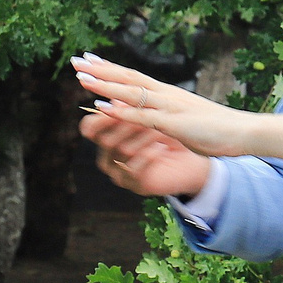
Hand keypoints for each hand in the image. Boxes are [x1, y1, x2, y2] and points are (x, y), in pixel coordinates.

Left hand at [74, 55, 282, 160]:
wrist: (245, 132)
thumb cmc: (218, 130)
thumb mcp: (187, 120)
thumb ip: (168, 116)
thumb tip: (153, 115)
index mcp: (169, 94)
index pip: (135, 76)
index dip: (111, 68)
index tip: (91, 60)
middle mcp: (166, 95)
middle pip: (128, 78)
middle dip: (101, 70)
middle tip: (76, 60)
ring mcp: (170, 107)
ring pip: (132, 93)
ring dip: (105, 84)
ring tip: (82, 76)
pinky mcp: (175, 124)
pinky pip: (143, 116)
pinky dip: (122, 111)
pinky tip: (104, 106)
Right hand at [80, 112, 213, 198]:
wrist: (192, 153)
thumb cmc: (169, 129)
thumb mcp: (150, 114)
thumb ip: (131, 106)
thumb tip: (114, 98)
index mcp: (106, 136)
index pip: (90, 128)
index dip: (100, 117)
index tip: (115, 105)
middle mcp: (109, 156)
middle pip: (105, 140)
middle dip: (126, 125)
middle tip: (145, 114)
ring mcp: (121, 172)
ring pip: (122, 152)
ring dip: (141, 137)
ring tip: (158, 129)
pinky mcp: (136, 184)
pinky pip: (135, 170)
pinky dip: (148, 156)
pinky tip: (160, 148)